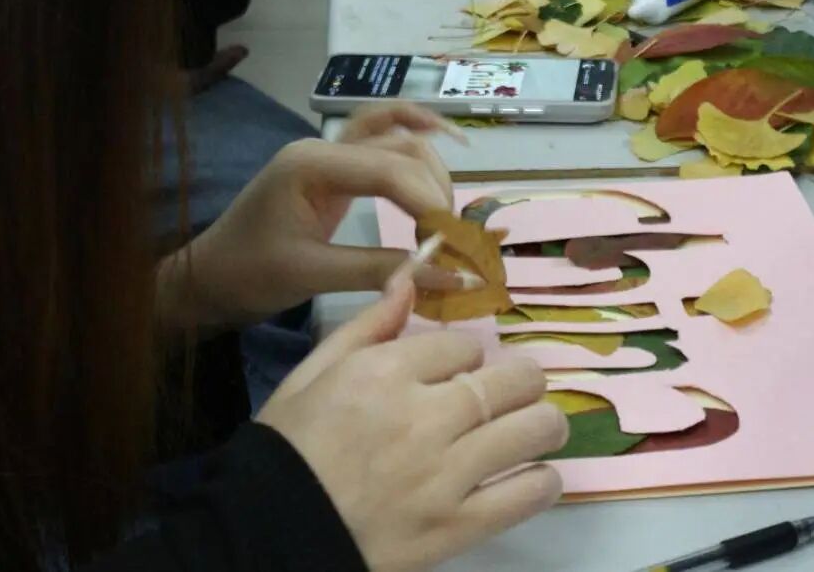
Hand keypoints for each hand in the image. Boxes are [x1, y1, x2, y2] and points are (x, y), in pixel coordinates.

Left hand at [157, 104, 464, 328]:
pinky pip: (380, 138)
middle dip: (435, 191)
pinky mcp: (334, 167)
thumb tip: (452, 278)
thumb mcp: (313, 275)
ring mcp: (329, 151)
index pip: (389, 169)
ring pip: (398, 138)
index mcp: (311, 164)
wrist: (206, 275)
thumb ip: (382, 271)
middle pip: (401, 148)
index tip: (457, 245)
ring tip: (447, 221)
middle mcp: (324, 146)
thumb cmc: (249, 275)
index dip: (430, 203)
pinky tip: (445, 140)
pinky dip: (414, 135)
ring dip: (431, 171)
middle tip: (455, 243)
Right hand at [259, 273, 565, 571]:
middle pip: (512, 382)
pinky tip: (535, 474)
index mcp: (385, 373)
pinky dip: (542, 481)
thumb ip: (368, 325)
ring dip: (544, 423)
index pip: (463, 346)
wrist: (270, 536)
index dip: (468, 356)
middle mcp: (423, 416)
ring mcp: (445, 475)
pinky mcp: (456, 527)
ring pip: (531, 431)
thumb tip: (410, 277)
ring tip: (539, 426)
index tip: (463, 369)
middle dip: (523, 380)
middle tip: (521, 388)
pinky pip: (525, 496)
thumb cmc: (288, 448)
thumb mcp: (313, 373)